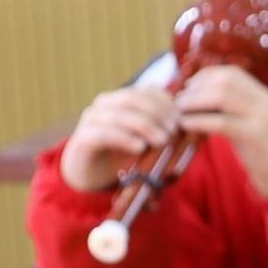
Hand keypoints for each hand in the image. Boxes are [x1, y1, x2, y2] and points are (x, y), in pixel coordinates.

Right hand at [58, 84, 175, 192]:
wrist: (90, 176)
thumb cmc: (121, 155)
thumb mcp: (145, 139)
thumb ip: (160, 128)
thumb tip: (185, 124)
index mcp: (120, 99)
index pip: (146, 91)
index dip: (165, 102)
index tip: (180, 119)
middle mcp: (104, 104)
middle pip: (133, 98)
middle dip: (157, 113)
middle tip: (172, 131)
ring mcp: (91, 120)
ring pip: (120, 114)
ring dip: (145, 126)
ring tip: (162, 141)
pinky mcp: (83, 138)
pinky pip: (105, 134)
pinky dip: (125, 139)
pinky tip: (140, 147)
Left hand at [173, 63, 267, 199]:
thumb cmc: (266, 152)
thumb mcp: (254, 123)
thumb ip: (235, 109)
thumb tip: (200, 99)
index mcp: (265, 95)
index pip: (233, 73)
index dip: (207, 75)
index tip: (189, 86)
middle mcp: (265, 101)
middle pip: (225, 81)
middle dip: (197, 88)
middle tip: (180, 100)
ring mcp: (261, 118)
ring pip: (222, 97)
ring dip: (195, 102)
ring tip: (180, 111)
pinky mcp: (255, 136)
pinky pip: (221, 122)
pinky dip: (199, 121)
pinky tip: (187, 125)